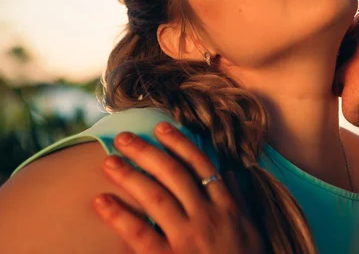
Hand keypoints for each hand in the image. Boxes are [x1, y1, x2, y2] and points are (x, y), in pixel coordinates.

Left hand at [93, 122, 262, 253]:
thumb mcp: (250, 228)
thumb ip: (238, 200)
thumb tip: (227, 173)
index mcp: (226, 207)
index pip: (201, 166)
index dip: (180, 144)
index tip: (161, 127)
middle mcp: (207, 217)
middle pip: (174, 175)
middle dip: (147, 152)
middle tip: (123, 138)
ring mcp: (188, 238)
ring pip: (156, 197)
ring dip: (130, 176)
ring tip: (109, 161)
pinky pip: (140, 234)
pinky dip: (119, 216)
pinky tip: (101, 201)